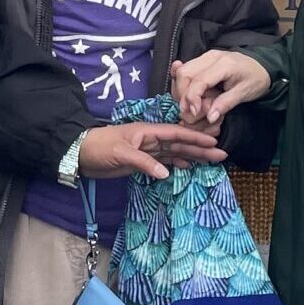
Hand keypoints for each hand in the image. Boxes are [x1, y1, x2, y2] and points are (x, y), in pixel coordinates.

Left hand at [78, 123, 223, 180]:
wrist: (81, 155)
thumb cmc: (99, 147)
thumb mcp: (121, 153)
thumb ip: (144, 162)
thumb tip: (167, 173)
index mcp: (147, 131)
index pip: (176, 133)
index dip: (195, 137)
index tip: (213, 140)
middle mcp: (150, 139)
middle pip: (180, 143)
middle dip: (200, 147)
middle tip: (222, 153)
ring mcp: (147, 150)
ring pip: (175, 152)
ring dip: (192, 155)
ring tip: (212, 160)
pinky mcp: (142, 161)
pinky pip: (165, 161)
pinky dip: (177, 162)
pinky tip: (188, 166)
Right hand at [171, 51, 270, 127]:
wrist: (263, 66)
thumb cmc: (256, 79)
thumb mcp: (245, 93)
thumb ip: (225, 104)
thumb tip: (209, 117)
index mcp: (224, 64)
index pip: (198, 80)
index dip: (192, 98)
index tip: (193, 113)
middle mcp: (211, 57)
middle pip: (185, 72)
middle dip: (182, 94)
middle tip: (189, 111)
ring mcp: (206, 56)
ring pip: (183, 70)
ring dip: (181, 89)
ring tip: (190, 104)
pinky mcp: (204, 59)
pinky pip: (188, 69)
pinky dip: (184, 83)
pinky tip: (188, 94)